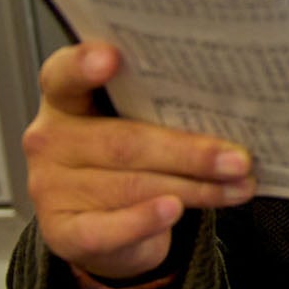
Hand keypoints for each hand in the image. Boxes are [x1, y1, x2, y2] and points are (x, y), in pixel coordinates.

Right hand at [22, 43, 257, 280]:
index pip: (64, 75)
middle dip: (190, 152)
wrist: (101, 227)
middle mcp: (50, 140)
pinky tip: (174, 211)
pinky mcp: (62, 232)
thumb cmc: (123, 160)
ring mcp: (50, 188)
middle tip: (238, 158)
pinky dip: (145, 220)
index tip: (111, 56)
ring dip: (194, 188)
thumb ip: (160, 111)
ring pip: (132, 185)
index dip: (85, 64)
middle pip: (123, 142)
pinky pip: (107, 229)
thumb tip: (232, 111)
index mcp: (64, 100)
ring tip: (237, 185)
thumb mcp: (134, 124)